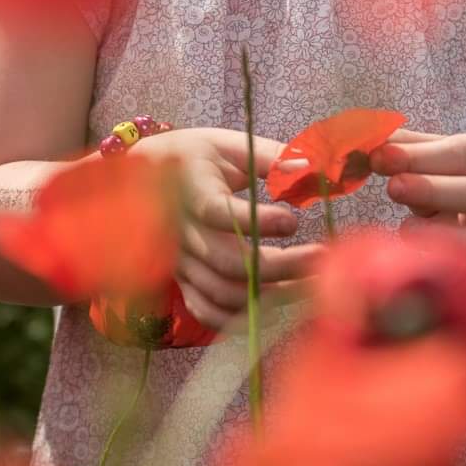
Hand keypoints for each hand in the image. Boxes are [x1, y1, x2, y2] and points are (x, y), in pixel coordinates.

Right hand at [132, 127, 325, 330]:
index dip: (256, 222)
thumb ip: (272, 158)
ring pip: (221, 292)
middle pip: (227, 262)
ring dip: (269, 295)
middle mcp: (181, 232)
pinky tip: (273, 310)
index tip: (293, 221)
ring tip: (308, 284)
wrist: (145, 175)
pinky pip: (206, 310)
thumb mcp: (231, 146)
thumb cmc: (197, 157)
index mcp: (192, 191)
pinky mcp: (182, 280)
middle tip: (321, 259)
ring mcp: (180, 261)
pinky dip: (239, 319)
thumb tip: (311, 169)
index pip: (218, 213)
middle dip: (280, 266)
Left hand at [368, 128, 465, 254]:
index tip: (380, 157)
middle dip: (433, 190)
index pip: (456, 153)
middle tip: (393, 188)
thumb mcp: (426, 155)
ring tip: (407, 229)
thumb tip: (366, 143)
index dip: (418, 156)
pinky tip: (419, 255)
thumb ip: (401, 147)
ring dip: (445, 234)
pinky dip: (451, 261)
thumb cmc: (443, 176)